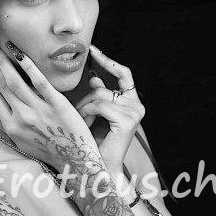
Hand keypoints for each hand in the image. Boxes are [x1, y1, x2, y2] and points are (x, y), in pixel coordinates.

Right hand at [0, 41, 101, 173]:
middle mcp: (22, 118)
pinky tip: (21, 55)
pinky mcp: (58, 105)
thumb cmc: (48, 151)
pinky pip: (40, 83)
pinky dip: (29, 68)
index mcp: (11, 127)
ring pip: (15, 82)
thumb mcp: (20, 142)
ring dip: (4, 62)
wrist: (74, 160)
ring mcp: (39, 111)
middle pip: (2, 85)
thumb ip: (2, 125)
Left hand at [75, 45, 144, 172]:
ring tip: (84, 124)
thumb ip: (100, 97)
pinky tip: (88, 126)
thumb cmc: (97, 143)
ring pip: (99, 96)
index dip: (108, 60)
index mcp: (131, 102)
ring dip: (84, 110)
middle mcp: (137, 105)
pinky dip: (88, 115)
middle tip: (79, 115)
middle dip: (85, 100)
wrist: (101, 167)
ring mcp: (134, 112)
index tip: (93, 49)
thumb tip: (94, 79)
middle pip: (103, 88)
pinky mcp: (127, 120)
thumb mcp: (97, 115)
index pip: (123, 73)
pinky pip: (99, 106)